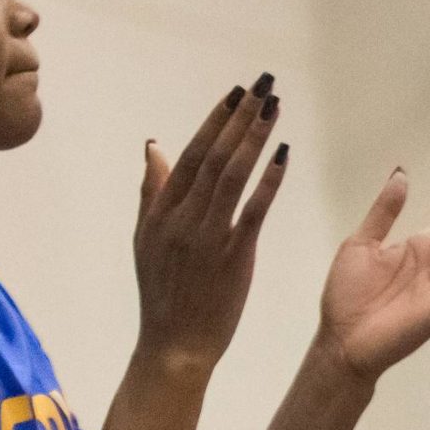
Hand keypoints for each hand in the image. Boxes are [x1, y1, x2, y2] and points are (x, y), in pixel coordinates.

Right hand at [134, 77, 284, 369]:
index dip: (215, 122)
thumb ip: (153, 191)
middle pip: (214, 157)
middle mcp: (182, 218)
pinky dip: (268, 181)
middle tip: (262, 85)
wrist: (175, 344)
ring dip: (255, 138)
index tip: (235, 93)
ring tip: (273, 107)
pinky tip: (283, 155)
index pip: (191, 155)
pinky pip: (253, 211)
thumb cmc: (163, 292)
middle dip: (239, 117)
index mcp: (161, 212)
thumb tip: (154, 146)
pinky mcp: (233, 255)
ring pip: (233, 176)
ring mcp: (207, 236)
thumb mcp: (146, 239)